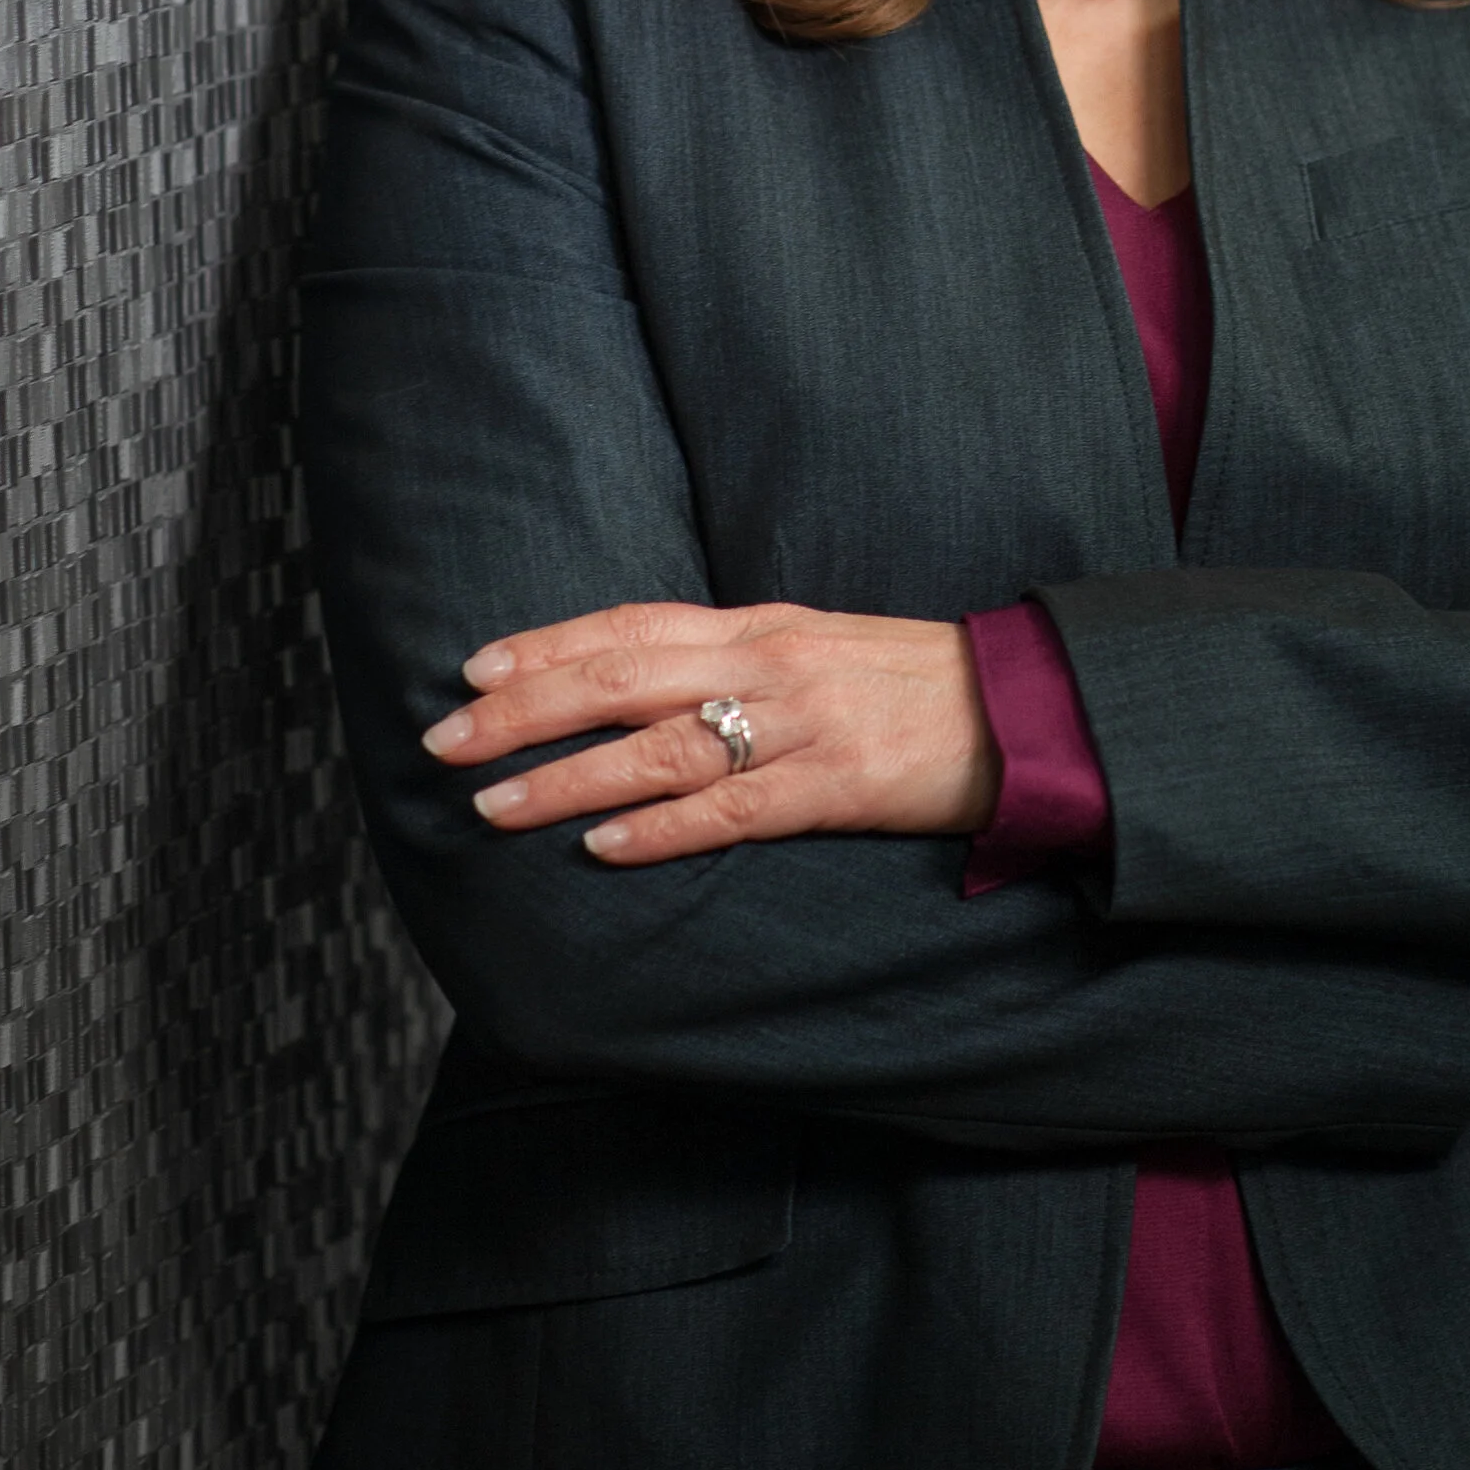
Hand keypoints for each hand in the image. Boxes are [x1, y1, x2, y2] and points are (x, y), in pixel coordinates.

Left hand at [422, 599, 999, 865]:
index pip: (630, 624)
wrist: (1023, 708)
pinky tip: (603, 846)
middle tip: (446, 740)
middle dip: (525, 708)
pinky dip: (660, 827)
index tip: (472, 666)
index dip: (547, 644)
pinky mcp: (835, 785)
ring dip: (567, 775)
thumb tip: (646, 686)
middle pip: (622, 677)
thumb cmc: (915, 683)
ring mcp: (801, 723)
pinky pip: (731, 806)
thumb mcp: (818, 648)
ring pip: (659, 745)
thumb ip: (738, 661)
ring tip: (495, 805)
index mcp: (760, 625)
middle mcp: (768, 662)